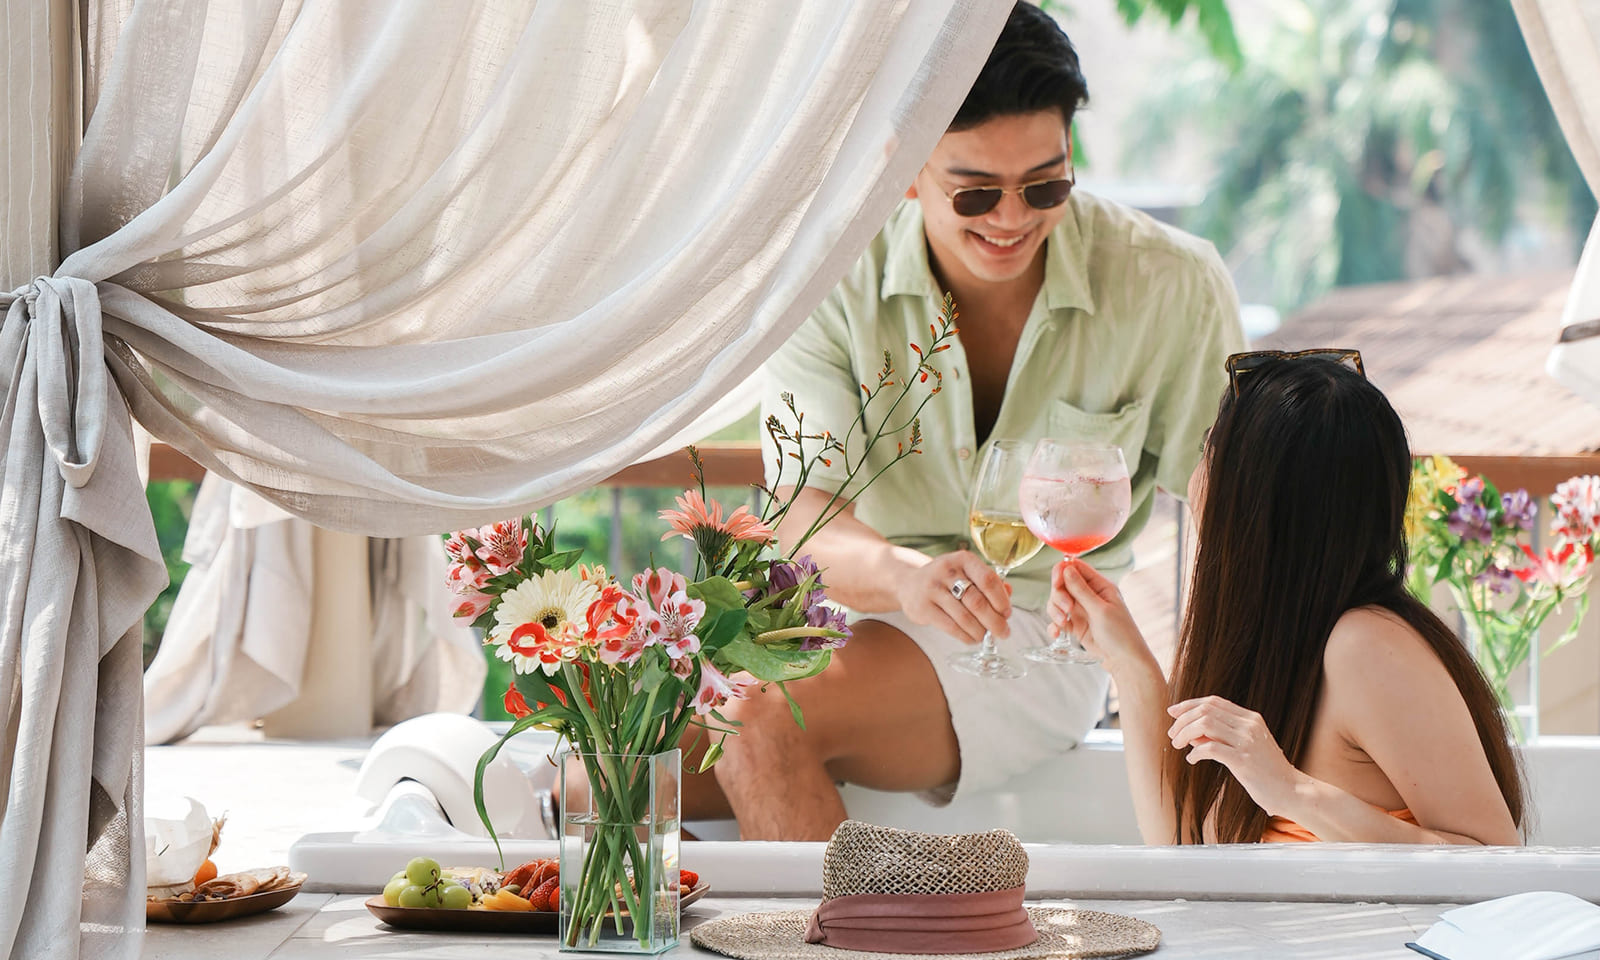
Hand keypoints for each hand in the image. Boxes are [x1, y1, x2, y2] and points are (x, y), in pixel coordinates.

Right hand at [897, 550, 1011, 644]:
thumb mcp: (966, 573)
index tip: (1007, 613)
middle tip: (1003, 632)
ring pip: (964, 617)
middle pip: (977, 601)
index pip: (988, 580)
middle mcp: (946, 571)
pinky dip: (965, 636)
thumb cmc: (946, 580)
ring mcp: (932, 589)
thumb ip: (988, 582)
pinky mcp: (923, 607)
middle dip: (994, 621)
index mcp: (962, 559)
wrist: (908, 582)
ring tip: (986, 637)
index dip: (1001, 600)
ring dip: (980, 631)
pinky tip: (972, 638)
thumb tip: (1009, 593)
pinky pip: (950, 627)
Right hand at [1049, 559, 1152, 671]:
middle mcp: (1089, 595)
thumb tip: (1066, 568)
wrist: (1124, 662)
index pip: (1076, 568)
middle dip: (1059, 596)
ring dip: (1055, 611)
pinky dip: (1054, 625)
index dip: (1062, 572)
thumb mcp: (1100, 610)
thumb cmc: (1120, 634)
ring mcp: (1081, 610)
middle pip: (1062, 584)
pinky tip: (1057, 633)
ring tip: (1064, 623)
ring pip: (1057, 602)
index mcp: (1100, 586)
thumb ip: (1081, 590)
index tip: (1057, 583)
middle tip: (1067, 609)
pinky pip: (1058, 619)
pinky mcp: (1076, 625)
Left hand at [1166, 696, 1303, 815]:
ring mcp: (1248, 742)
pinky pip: (1210, 748)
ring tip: (1178, 745)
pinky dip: (1195, 752)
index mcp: (1251, 719)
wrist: (1292, 791)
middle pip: (1206, 710)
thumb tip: (1190, 733)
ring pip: (1205, 725)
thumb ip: (1220, 737)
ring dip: (1185, 733)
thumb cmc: (1265, 771)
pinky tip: (1192, 760)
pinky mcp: (1244, 761)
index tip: (1173, 712)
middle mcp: (1249, 726)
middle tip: (1172, 734)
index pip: (1214, 701)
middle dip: (1183, 720)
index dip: (1190, 704)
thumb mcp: (1244, 748)